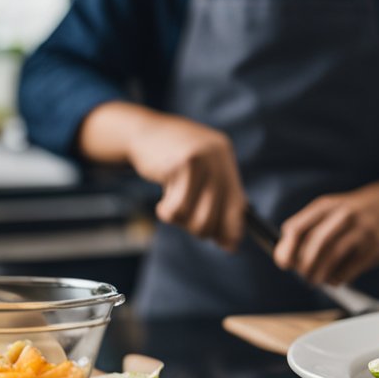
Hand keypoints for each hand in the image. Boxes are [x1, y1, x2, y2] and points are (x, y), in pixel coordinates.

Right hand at [126, 113, 244, 250]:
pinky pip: (177, 208)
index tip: (227, 246)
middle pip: (217, 216)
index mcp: (225, 157)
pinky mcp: (180, 164)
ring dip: (180, 220)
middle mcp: (217, 156)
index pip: (238, 205)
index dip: (233, 230)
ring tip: (170, 207)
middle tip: (185, 221)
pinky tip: (162, 201)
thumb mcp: (198, 174)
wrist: (140, 131)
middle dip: (200, 229)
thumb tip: (230, 244)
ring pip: (197, 217)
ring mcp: (200, 158)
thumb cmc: (169, 159)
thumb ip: (215, 201)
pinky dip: (167, 211)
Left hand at [274, 186, 378, 286]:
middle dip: (305, 265)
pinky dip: (339, 277)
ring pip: (335, 255)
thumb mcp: (327, 211)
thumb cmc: (348, 214)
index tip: (283, 263)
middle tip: (303, 276)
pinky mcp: (376, 246)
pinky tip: (335, 279)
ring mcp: (362, 229)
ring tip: (316, 280)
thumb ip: (304, 229)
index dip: (287, 249)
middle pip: (317, 242)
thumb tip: (283, 257)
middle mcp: (344, 214)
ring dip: (321, 274)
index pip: (298, 227)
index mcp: (325, 206)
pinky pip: (353, 266)